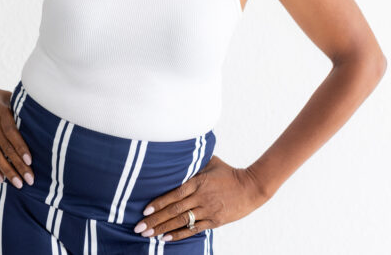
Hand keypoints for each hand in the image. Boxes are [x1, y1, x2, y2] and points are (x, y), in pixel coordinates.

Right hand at [0, 77, 33, 188]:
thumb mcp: (6, 96)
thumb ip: (19, 106)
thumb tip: (40, 112)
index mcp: (1, 113)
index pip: (12, 133)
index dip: (21, 147)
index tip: (30, 161)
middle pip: (6, 148)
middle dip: (19, 165)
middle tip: (30, 180)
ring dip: (8, 171)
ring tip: (18, 184)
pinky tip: (1, 179)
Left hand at [131, 154, 270, 242]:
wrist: (251, 187)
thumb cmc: (228, 172)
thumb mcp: (211, 162)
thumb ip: (194, 161)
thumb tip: (177, 152)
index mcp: (198, 182)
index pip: (174, 194)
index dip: (158, 203)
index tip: (144, 211)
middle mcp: (201, 197)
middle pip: (174, 211)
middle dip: (154, 220)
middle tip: (139, 227)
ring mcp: (208, 210)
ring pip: (181, 222)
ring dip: (163, 229)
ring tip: (148, 235)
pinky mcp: (214, 221)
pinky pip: (194, 229)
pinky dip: (179, 235)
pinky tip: (166, 238)